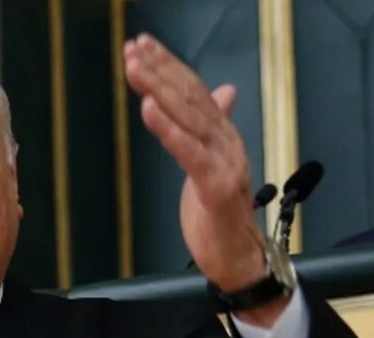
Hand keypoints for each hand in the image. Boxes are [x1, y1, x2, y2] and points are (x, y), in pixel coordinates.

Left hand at [122, 34, 268, 295]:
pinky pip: (189, 152)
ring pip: (189, 118)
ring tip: (136, 68)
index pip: (194, 91)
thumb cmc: (220, 212)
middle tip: (133, 48)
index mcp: (223, 134)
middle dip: (160, 70)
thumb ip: (213, 126)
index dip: (169, 66)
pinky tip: (148, 110)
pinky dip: (169, 129)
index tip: (143, 45)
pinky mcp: (216, 186)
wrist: (239, 256)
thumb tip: (224, 91)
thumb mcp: (212, 162)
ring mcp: (224, 162)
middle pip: (190, 98)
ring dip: (160, 90)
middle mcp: (226, 141)